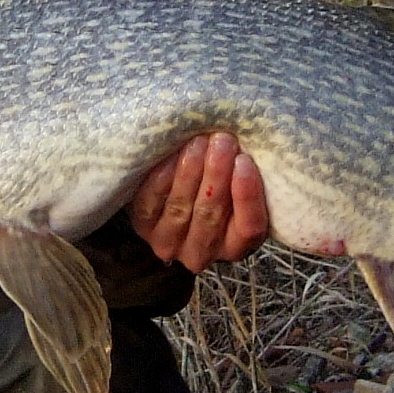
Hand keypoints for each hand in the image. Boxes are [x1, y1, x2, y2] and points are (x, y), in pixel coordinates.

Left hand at [128, 132, 268, 272]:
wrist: (174, 193)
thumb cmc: (218, 184)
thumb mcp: (237, 185)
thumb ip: (242, 174)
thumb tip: (245, 145)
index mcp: (237, 245)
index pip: (249, 227)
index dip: (247, 195)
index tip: (243, 160)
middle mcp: (203, 252)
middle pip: (211, 214)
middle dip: (217, 174)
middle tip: (222, 140)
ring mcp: (170, 243)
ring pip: (181, 207)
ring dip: (190, 172)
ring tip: (198, 142)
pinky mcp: (144, 228)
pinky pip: (151, 202)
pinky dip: (162, 177)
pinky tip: (172, 153)